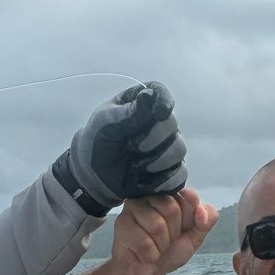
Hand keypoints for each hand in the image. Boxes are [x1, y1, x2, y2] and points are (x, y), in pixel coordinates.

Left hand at [58, 81, 187, 212]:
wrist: (95, 176)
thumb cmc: (99, 142)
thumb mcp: (105, 123)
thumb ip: (128, 112)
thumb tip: (149, 97)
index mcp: (143, 102)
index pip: (161, 94)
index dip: (164, 102)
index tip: (159, 113)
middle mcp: (161, 123)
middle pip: (172, 125)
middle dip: (152, 139)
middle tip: (131, 147)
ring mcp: (170, 148)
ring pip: (179, 151)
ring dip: (155, 161)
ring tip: (134, 166)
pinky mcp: (172, 172)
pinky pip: (179, 175)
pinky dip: (162, 181)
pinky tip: (143, 180)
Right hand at [109, 190, 217, 274]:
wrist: (146, 271)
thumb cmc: (168, 251)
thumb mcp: (194, 237)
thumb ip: (206, 221)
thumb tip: (201, 210)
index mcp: (170, 195)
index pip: (187, 198)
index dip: (187, 221)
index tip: (181, 230)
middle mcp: (150, 195)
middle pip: (171, 209)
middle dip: (172, 234)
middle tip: (164, 241)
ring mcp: (134, 207)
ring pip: (156, 225)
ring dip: (160, 246)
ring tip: (154, 247)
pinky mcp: (122, 223)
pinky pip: (143, 241)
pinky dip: (149, 255)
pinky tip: (144, 254)